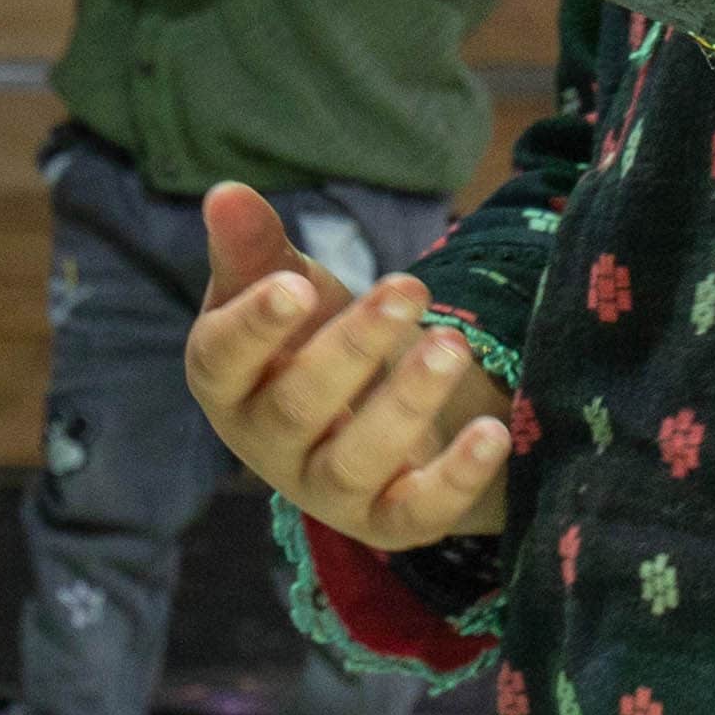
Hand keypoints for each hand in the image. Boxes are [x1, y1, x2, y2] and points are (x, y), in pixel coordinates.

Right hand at [181, 180, 512, 549]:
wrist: (376, 414)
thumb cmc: (314, 341)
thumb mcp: (289, 290)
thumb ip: (256, 249)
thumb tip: (226, 193)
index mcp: (227, 384)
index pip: (221, 360)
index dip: (253, 327)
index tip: (294, 287)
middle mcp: (267, 446)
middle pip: (296, 406)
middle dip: (354, 346)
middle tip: (408, 287)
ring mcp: (327, 491)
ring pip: (355, 460)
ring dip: (405, 403)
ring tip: (451, 345)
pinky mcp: (389, 522)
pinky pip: (418, 512)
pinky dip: (456, 477)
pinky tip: (493, 433)